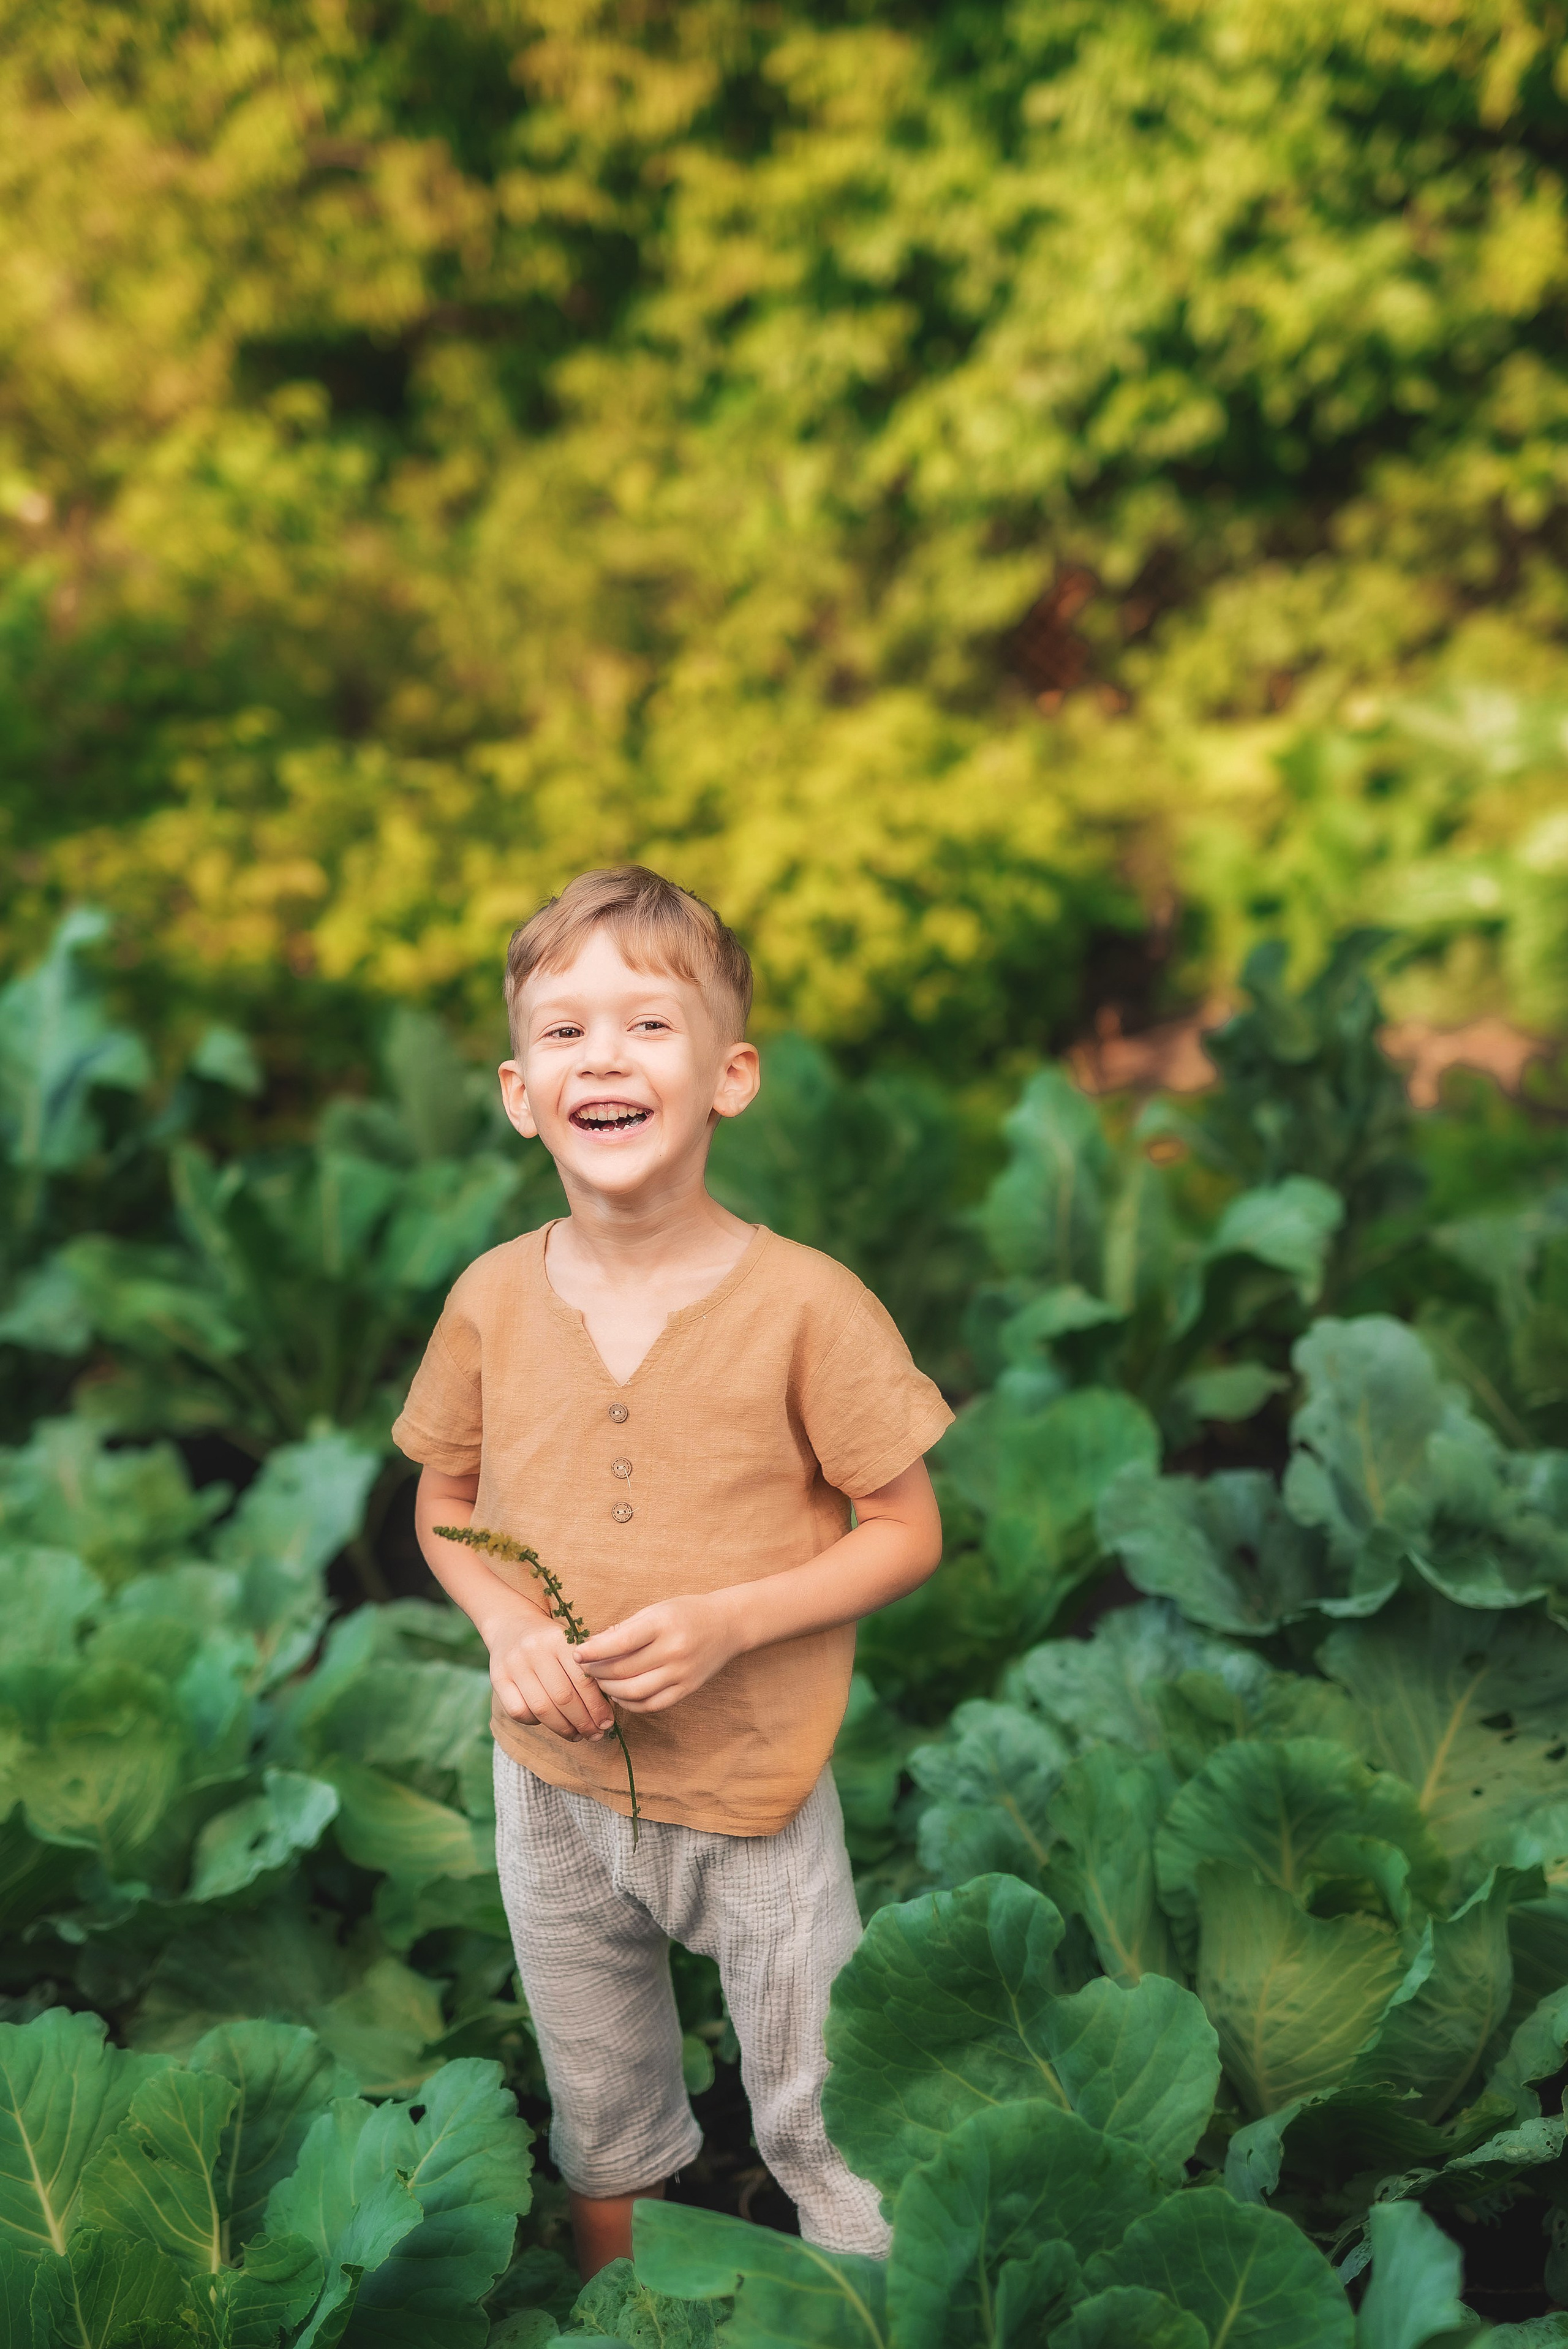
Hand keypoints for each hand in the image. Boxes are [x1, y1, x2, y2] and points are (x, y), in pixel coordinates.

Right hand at [485, 1602, 614, 1741]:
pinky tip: (548, 1723)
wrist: (511, 1623)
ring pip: (542, 1708)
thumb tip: (610, 1705)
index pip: (583, 1680)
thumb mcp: (571, 1642)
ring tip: (577, 1735)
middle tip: (595, 1735)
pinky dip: (535, 1722)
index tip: (607, 1722)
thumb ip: (590, 1667)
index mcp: (559, 1639)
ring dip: (563, 1728)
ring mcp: (513, 1665)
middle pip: (563, 1697)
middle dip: (583, 1722)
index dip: (597, 1707)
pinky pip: (518, 1711)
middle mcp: (534, 1650)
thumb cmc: (551, 1640)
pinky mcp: (498, 1678)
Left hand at [576, 1592, 738, 1712]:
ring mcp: (681, 1673)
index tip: (577, 1653)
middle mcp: (673, 1650)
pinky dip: (630, 1703)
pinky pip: (651, 1705)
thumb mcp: (656, 1610)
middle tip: (584, 1668)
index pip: (621, 1642)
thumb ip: (625, 1629)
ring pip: (634, 1692)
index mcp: (663, 1624)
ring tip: (600, 1681)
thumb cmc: (686, 1613)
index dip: (594, 1651)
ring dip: (610, 1689)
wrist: (727, 1625)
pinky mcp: (687, 1689)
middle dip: (597, 1671)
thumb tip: (591, 1645)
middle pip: (623, 1670)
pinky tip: (620, 1694)